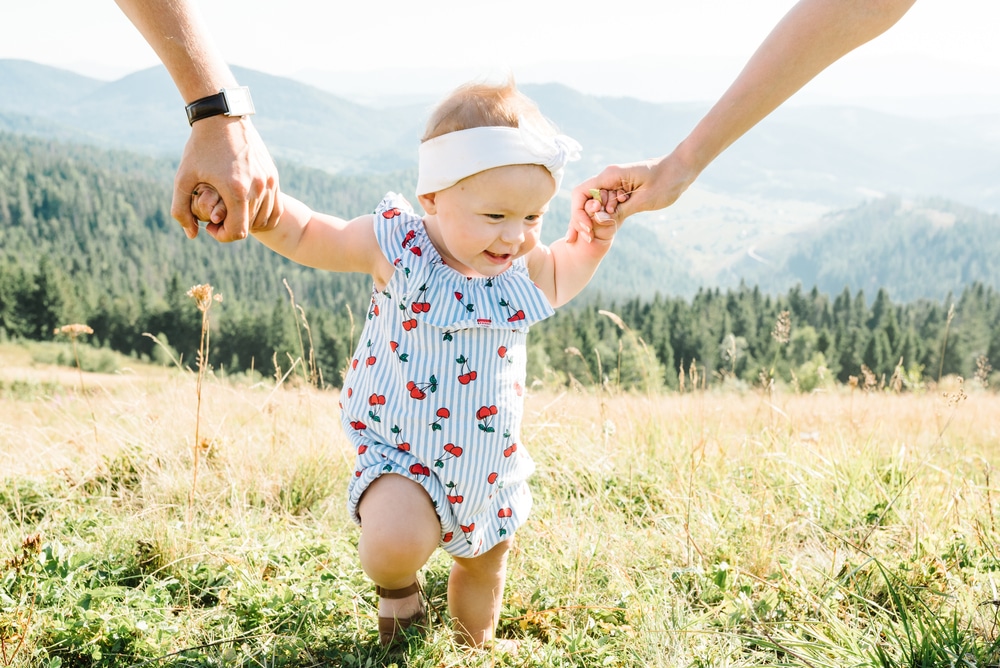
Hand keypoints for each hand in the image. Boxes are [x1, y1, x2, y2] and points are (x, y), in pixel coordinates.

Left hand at [171, 115, 281, 241]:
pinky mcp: (274, 176)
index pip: (238, 232)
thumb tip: (192, 235)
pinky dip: (262, 215)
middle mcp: (257, 188)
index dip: (222, 236)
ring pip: (264, 219)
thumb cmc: (199, 148)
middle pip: (250, 227)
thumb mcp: (183, 179)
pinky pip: (276, 208)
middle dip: (232, 228)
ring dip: (247, 222)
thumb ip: (181, 210)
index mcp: (236, 191)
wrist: (222, 118)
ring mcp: (269, 182)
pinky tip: (247, 209)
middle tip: (217, 216)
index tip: (210, 225)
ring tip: (230, 211)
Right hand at [568, 152, 700, 241]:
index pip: (581, 194)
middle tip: (588, 239)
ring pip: (594, 204)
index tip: (588, 229)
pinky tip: (602, 230)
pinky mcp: (621, 191)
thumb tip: (599, 221)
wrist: (682, 169)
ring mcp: (614, 184)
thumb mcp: (644, 200)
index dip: (579, 213)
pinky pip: (606, 205)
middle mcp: (609, 178)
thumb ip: (620, 211)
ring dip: (593, 220)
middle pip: (584, 200)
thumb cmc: (667, 180)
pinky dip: (603, 217)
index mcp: (611, 175)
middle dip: (583, 219)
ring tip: (594, 236)